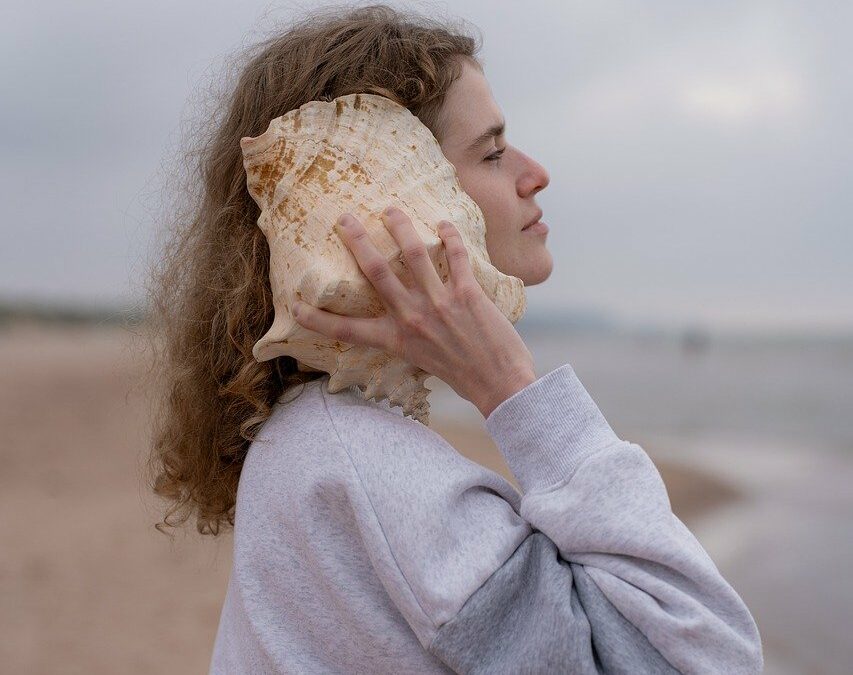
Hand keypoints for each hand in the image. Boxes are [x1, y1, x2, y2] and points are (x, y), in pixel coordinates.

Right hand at [291, 206, 536, 417]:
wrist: (500, 384)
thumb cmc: (462, 375)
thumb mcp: (421, 359)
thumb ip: (407, 336)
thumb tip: (400, 316)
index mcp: (396, 340)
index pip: (347, 331)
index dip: (318, 318)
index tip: (295, 304)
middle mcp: (412, 319)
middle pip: (375, 272)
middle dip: (356, 241)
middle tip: (343, 220)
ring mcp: (439, 304)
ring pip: (413, 254)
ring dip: (400, 226)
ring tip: (390, 210)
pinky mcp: (468, 294)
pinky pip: (456, 255)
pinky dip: (449, 235)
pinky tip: (443, 223)